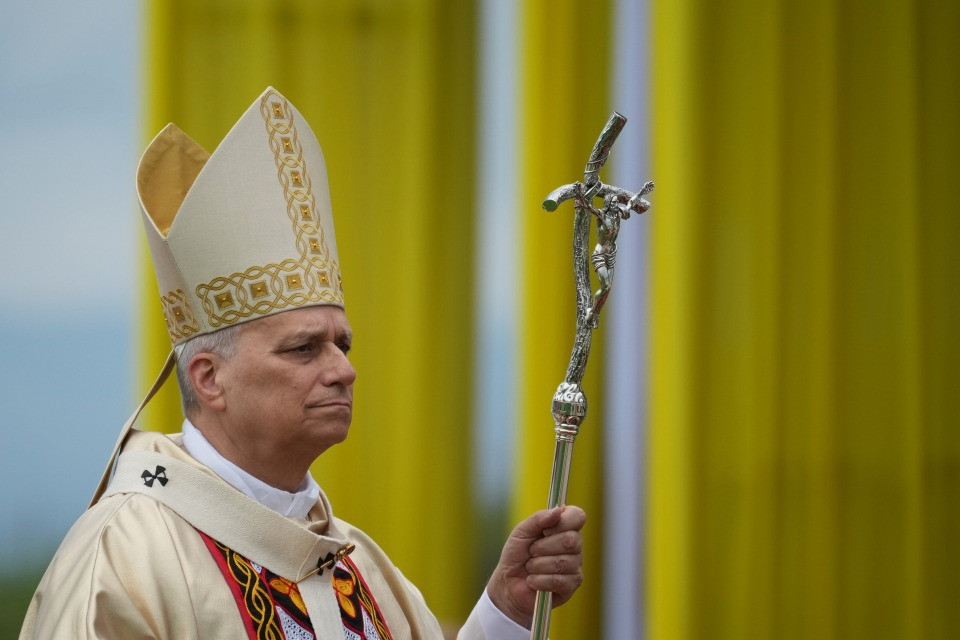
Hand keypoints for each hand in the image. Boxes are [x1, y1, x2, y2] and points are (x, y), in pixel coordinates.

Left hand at [485, 506, 585, 627]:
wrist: (508, 583)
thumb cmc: (516, 554)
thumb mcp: (521, 531)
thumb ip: (538, 518)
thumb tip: (559, 509)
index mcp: (564, 527)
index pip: (578, 516)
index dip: (562, 522)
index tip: (545, 530)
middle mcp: (574, 545)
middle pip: (572, 540)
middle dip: (544, 547)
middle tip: (532, 551)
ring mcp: (575, 566)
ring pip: (564, 562)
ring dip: (539, 565)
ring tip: (530, 567)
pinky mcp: (571, 586)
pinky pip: (560, 581)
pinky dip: (540, 580)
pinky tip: (533, 581)